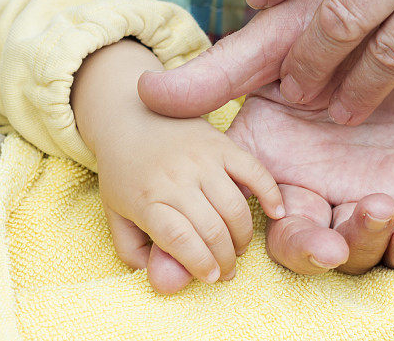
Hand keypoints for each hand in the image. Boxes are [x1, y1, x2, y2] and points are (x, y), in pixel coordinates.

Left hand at [72, 40, 284, 291]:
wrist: (131, 115)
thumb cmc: (125, 172)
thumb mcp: (116, 214)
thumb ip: (133, 250)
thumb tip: (161, 279)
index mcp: (147, 198)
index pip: (180, 239)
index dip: (200, 263)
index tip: (211, 277)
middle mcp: (176, 178)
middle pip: (211, 228)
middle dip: (225, 259)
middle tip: (227, 271)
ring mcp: (201, 159)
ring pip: (234, 207)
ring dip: (244, 236)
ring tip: (239, 248)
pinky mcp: (221, 143)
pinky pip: (254, 171)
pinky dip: (270, 193)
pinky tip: (277, 213)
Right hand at [139, 0, 393, 282]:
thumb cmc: (341, 16)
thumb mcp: (281, 40)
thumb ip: (222, 73)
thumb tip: (147, 92)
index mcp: (273, 155)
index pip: (243, 214)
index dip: (225, 241)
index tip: (209, 263)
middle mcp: (315, 179)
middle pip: (300, 243)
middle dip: (307, 253)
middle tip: (323, 247)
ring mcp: (365, 189)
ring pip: (354, 249)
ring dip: (361, 245)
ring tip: (378, 207)